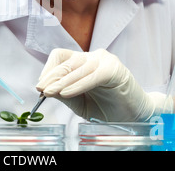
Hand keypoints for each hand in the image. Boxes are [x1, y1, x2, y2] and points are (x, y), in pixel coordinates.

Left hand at [36, 48, 164, 121]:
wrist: (134, 116)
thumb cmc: (108, 108)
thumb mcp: (80, 103)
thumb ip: (64, 95)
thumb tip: (45, 89)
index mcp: (82, 62)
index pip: (60, 57)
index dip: (48, 69)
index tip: (40, 85)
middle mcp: (92, 57)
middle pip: (65, 62)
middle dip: (51, 77)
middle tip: (41, 90)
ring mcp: (104, 60)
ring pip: (76, 67)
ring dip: (61, 81)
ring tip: (50, 92)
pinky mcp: (114, 69)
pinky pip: (92, 75)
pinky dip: (78, 85)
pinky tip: (67, 93)